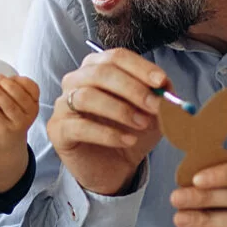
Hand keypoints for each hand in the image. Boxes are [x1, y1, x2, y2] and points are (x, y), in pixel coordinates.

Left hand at [0, 75, 40, 148]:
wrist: (6, 142)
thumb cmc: (9, 116)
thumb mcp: (16, 103)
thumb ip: (10, 90)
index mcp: (34, 103)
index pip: (32, 87)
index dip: (18, 80)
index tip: (4, 76)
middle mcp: (30, 113)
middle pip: (20, 96)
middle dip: (6, 84)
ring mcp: (18, 122)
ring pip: (8, 105)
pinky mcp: (5, 129)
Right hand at [47, 48, 167, 195]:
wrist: (114, 169)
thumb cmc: (130, 132)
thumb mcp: (153, 114)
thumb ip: (160, 98)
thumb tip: (168, 88)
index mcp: (98, 67)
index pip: (117, 57)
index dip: (140, 67)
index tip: (162, 82)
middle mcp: (76, 80)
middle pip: (100, 72)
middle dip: (132, 89)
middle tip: (156, 106)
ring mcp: (63, 104)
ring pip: (86, 96)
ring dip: (120, 110)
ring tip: (142, 124)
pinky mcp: (58, 130)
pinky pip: (80, 126)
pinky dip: (108, 133)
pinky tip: (128, 140)